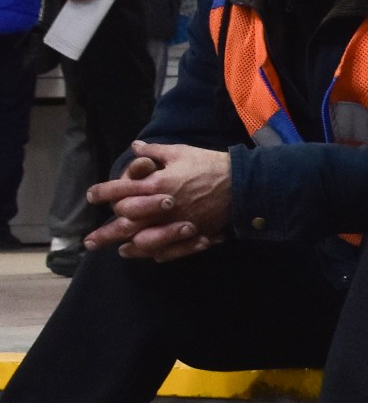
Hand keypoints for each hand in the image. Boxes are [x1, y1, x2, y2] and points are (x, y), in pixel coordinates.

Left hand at [85, 141, 231, 260]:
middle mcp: (161, 206)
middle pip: (126, 223)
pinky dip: (155, 253)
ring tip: (118, 251)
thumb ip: (154, 152)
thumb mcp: (180, 152)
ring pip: (144, 240)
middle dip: (105, 233)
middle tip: (90, 242)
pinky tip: (147, 255)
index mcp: (156, 183)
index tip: (92, 196)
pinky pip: (169, 248)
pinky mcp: (191, 234)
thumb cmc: (210, 165)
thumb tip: (135, 147)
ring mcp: (176, 223)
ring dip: (128, 247)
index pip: (120, 190)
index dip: (102, 193)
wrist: (242, 185)